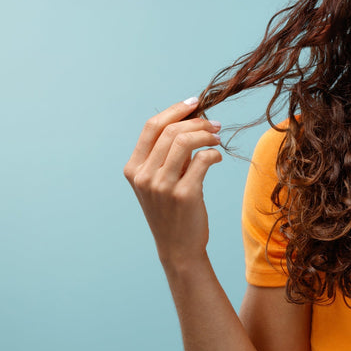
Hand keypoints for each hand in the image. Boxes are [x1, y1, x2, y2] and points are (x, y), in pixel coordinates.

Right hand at [124, 97, 223, 269]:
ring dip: (206, 134)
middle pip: (171, 131)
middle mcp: (143, 176)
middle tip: (215, 124)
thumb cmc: (172, 210)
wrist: (177, 248)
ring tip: (217, 138)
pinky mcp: (184, 195)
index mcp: (133, 169)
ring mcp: (162, 186)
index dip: (174, 110)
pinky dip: (213, 153)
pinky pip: (202, 159)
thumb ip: (168, 153)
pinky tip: (217, 157)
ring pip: (185, 141)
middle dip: (197, 122)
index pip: (151, 126)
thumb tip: (193, 118)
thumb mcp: (159, 181)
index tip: (195, 103)